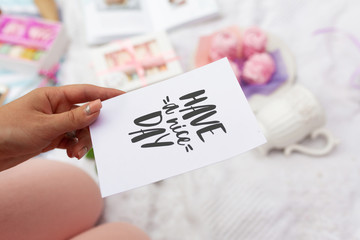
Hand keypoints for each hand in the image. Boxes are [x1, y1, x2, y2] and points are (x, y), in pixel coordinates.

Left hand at [0, 84, 122, 170]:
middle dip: (92, 128)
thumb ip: (74, 118)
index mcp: (54, 96)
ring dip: (82, 142)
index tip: (124, 97)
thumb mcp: (45, 125)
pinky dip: (74, 147)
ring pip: (80, 129)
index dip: (106, 94)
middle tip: (95, 141)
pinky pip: (71, 140)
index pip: (86, 92)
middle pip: (86, 114)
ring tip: (75, 154)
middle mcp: (56, 108)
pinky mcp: (51, 137)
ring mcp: (54, 123)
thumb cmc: (8, 130)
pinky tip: (71, 154)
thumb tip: (100, 106)